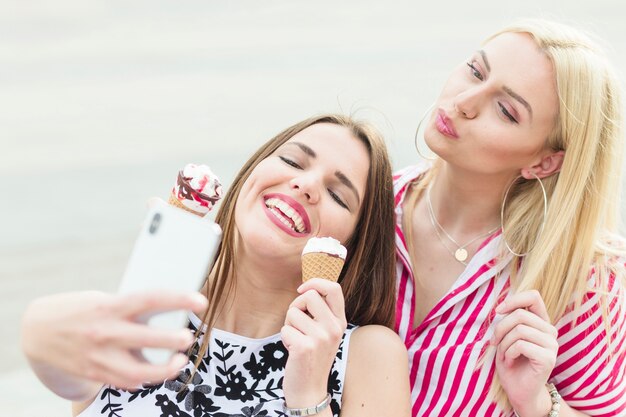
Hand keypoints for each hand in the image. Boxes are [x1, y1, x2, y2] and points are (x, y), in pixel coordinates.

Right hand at [21, 290, 207, 393]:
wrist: (39, 331)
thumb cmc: (83, 310)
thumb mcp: (105, 300)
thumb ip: (133, 308)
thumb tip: (172, 313)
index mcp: (110, 305)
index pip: (151, 299)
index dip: (179, 299)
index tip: (201, 301)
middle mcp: (105, 332)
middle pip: (145, 339)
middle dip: (172, 340)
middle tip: (188, 338)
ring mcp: (99, 356)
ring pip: (138, 372)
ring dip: (164, 370)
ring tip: (180, 362)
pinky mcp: (95, 374)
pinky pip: (125, 382)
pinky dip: (144, 379)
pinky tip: (155, 373)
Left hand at [281, 278, 346, 408]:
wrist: (310, 390)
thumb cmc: (312, 356)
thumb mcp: (325, 332)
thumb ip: (321, 312)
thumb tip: (307, 288)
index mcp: (340, 321)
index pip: (334, 288)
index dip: (315, 282)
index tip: (302, 289)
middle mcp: (334, 328)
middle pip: (309, 295)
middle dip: (296, 305)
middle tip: (297, 323)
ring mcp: (321, 338)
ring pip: (293, 312)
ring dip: (289, 325)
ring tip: (297, 340)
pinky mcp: (305, 347)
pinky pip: (285, 329)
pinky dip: (284, 339)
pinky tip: (293, 351)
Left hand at [492, 290, 557, 415]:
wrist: (518, 390)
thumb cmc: (510, 362)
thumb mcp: (506, 336)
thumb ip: (509, 319)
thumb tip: (501, 306)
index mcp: (540, 322)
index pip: (533, 297)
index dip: (513, 300)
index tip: (498, 311)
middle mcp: (550, 331)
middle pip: (520, 315)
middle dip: (500, 328)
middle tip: (495, 343)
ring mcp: (552, 345)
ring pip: (519, 330)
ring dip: (503, 343)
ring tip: (503, 354)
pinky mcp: (549, 358)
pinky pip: (521, 345)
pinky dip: (508, 353)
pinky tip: (509, 362)